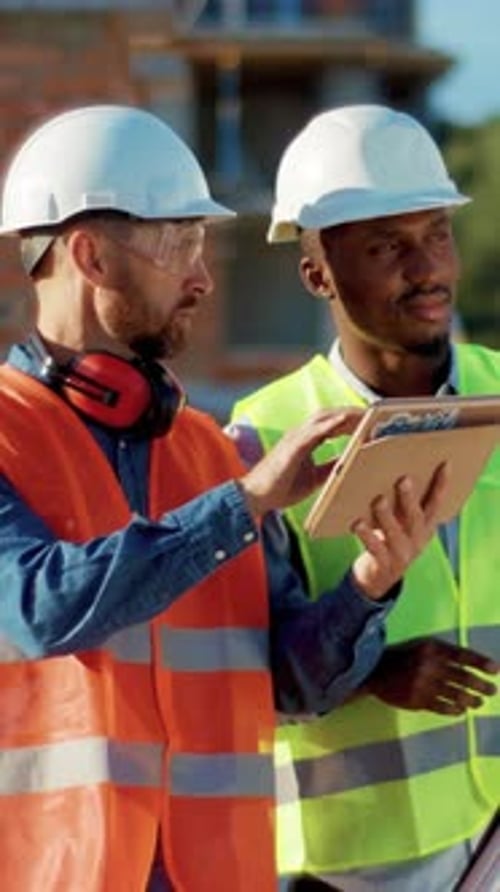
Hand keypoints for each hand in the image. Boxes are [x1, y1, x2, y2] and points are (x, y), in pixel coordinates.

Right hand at [239, 408, 362, 516]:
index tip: (372, 421)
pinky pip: (312, 431)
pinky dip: (329, 423)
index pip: (332, 424)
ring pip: (323, 418)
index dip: (351, 421)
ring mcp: (295, 437)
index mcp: (306, 440)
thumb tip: (352, 461)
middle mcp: (301, 434)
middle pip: (331, 416)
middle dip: (352, 413)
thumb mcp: (316, 478)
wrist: (256, 497)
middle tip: (376, 413)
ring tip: (365, 413)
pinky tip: (343, 420)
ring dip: (345, 413)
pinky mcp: (291, 446)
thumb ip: (332, 467)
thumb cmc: (282, 488)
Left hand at [350, 464, 448, 599]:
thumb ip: (403, 505)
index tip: (444, 464)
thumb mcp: (402, 524)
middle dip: (409, 498)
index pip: (436, 503)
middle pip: (415, 517)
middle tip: (403, 479)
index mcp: (425, 527)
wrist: (379, 579)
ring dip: (386, 515)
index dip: (442, 485)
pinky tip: (357, 523)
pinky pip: (375, 547)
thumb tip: (395, 472)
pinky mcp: (384, 564)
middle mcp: (417, 540)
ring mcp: (402, 553)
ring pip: (394, 532)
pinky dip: (366, 535)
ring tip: (378, 500)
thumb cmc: (390, 540)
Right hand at [365, 637, 498, 714]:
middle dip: (481, 685)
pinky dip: (454, 710)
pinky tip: (461, 711)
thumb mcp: (421, 647)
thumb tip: (469, 664)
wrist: (374, 671)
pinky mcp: (417, 700)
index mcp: (431, 648)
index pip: (462, 655)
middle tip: (492, 690)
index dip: (481, 663)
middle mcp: (429, 666)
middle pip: (462, 677)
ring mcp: (423, 684)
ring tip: (479, 702)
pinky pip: (442, 707)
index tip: (496, 670)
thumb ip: (442, 653)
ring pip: (455, 694)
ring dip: (471, 700)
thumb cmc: (402, 657)